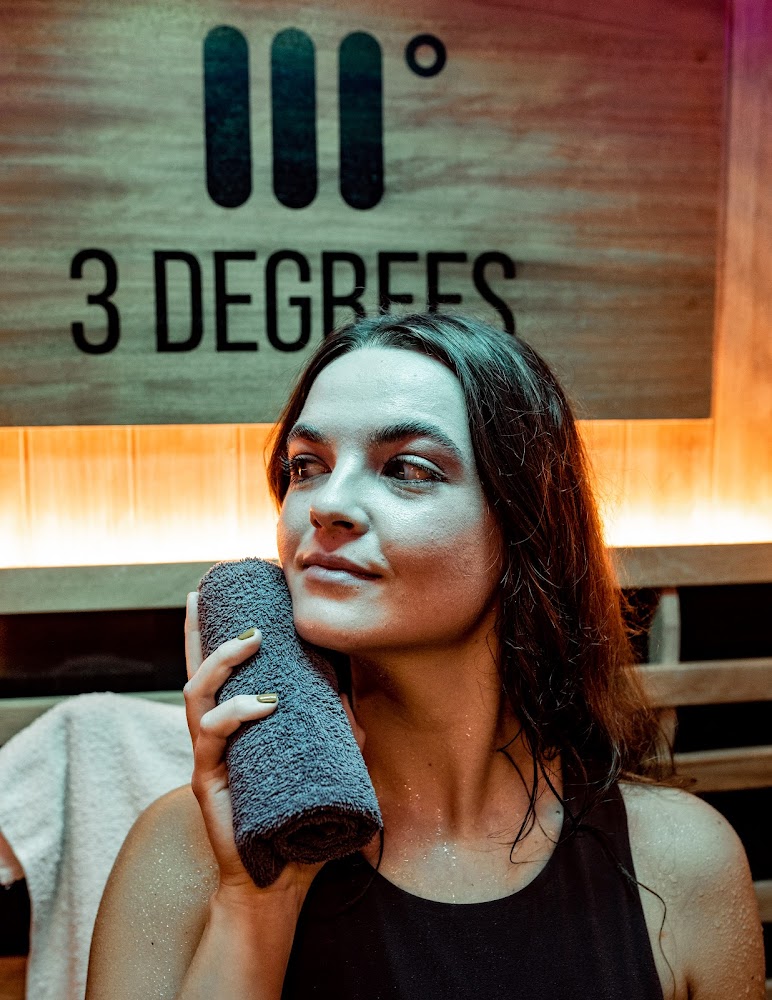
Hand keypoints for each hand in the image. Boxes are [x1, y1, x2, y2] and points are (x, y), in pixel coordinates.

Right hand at [183, 592, 327, 901]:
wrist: (277, 883)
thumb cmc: (297, 824)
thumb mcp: (326, 771)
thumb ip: (340, 740)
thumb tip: (356, 708)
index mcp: (237, 726)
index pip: (224, 672)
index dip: (219, 631)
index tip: (227, 591)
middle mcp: (217, 733)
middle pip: (195, 670)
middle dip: (200, 630)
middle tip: (213, 594)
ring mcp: (209, 755)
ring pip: (198, 695)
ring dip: (222, 662)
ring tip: (252, 640)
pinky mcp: (206, 779)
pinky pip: (212, 735)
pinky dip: (236, 713)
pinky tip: (264, 703)